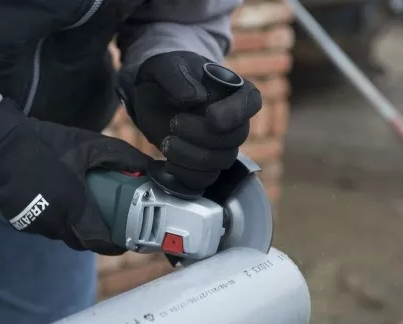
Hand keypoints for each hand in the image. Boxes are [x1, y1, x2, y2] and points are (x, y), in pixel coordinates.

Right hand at [0, 99, 151, 254]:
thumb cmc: (46, 146)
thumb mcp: (90, 146)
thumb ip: (122, 158)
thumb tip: (148, 167)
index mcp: (75, 209)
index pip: (101, 242)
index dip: (116, 246)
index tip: (127, 241)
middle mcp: (56, 224)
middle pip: (84, 242)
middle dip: (98, 236)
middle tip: (109, 223)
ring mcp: (37, 225)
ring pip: (64, 235)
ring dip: (76, 227)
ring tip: (84, 207)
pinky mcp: (21, 222)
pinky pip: (47, 227)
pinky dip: (57, 219)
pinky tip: (58, 200)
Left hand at [120, 51, 261, 190]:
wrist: (151, 96)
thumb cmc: (165, 75)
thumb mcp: (164, 66)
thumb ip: (176, 75)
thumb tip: (194, 97)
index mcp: (233, 89)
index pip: (251, 102)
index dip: (235, 114)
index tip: (210, 116)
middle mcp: (233, 120)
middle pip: (234, 138)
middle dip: (201, 135)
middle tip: (174, 122)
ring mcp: (220, 145)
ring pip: (220, 162)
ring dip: (190, 156)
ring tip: (166, 142)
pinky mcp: (203, 165)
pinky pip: (205, 179)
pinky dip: (185, 174)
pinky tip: (168, 162)